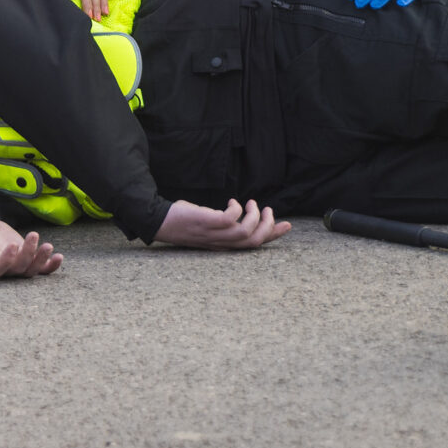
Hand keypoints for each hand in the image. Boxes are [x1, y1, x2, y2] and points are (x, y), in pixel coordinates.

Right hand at [0, 208, 62, 278]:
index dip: (5, 261)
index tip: (13, 245)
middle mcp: (3, 268)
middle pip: (18, 269)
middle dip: (28, 254)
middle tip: (33, 235)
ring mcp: (17, 266)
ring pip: (31, 270)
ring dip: (41, 260)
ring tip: (48, 246)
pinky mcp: (28, 259)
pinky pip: (41, 269)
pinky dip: (51, 266)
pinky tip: (59, 257)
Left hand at [155, 198, 288, 250]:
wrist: (160, 223)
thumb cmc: (184, 223)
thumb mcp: (209, 227)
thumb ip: (224, 224)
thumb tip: (238, 212)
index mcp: (224, 246)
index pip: (253, 245)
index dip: (272, 236)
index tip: (286, 225)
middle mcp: (221, 243)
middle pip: (254, 241)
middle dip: (269, 226)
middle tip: (270, 210)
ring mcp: (214, 234)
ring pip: (246, 231)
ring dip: (254, 216)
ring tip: (252, 203)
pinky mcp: (207, 222)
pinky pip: (230, 218)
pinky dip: (236, 209)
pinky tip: (232, 201)